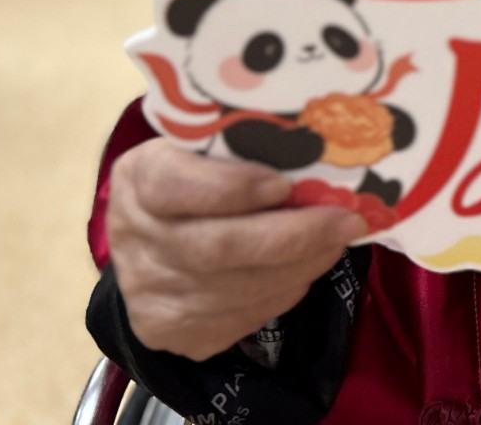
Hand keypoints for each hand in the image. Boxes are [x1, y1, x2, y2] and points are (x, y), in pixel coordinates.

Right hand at [107, 139, 363, 359]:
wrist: (147, 240)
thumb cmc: (191, 178)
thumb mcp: (199, 148)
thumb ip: (240, 150)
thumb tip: (316, 154)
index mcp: (138, 179)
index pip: (175, 186)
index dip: (232, 188)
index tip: (285, 184)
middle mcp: (134, 239)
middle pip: (218, 248)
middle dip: (294, 235)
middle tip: (346, 220)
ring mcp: (149, 293)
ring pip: (238, 289)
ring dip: (301, 266)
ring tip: (336, 243)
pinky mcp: (170, 332)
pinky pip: (241, 317)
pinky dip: (283, 292)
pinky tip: (304, 269)